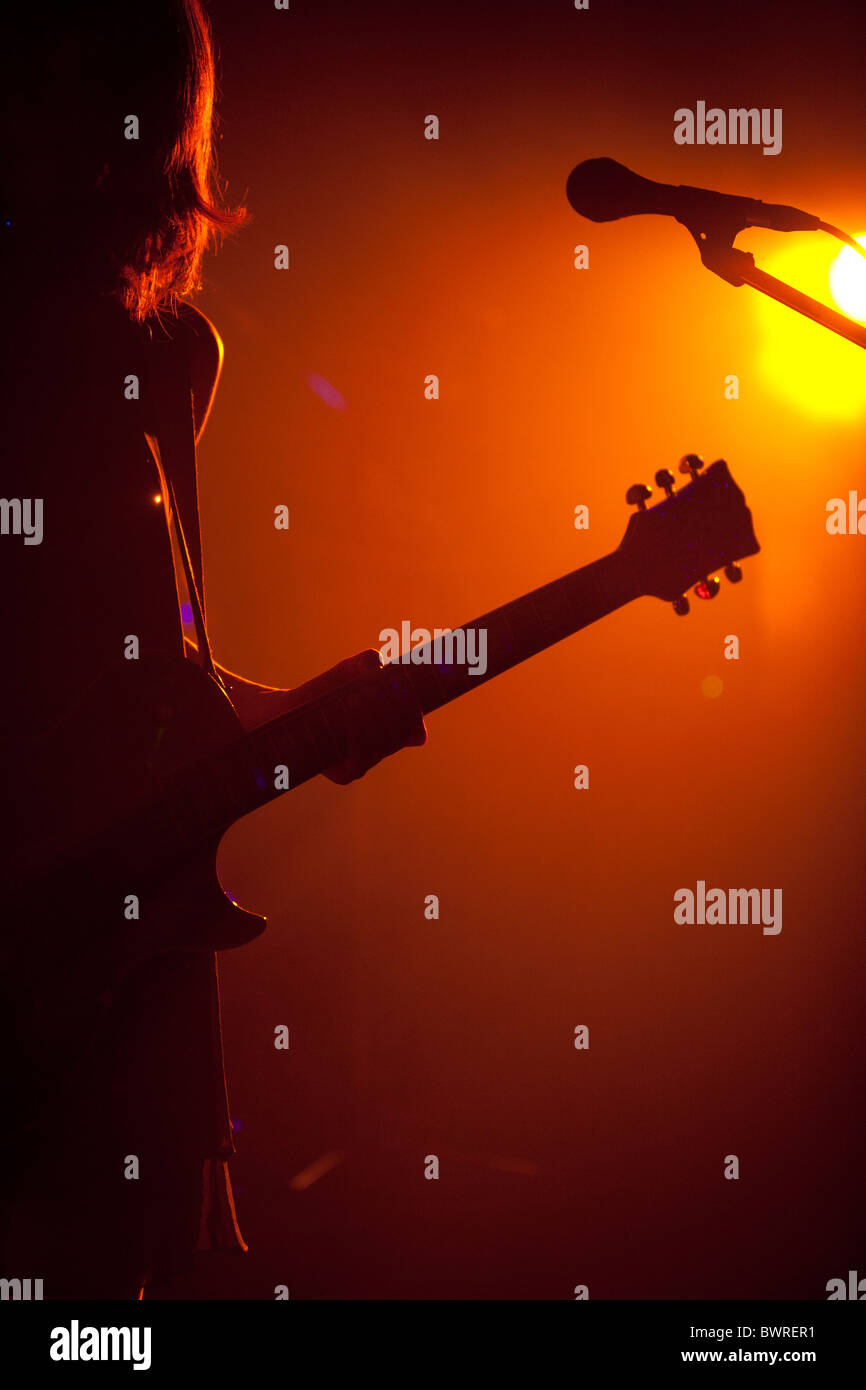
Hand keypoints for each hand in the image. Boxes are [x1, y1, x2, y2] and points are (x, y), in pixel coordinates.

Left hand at [319, 649, 426, 783]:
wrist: (288, 714)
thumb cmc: (326, 690)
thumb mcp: (349, 671)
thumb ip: (369, 662)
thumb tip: (383, 666)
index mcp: (390, 730)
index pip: (413, 730)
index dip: (413, 713)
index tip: (403, 690)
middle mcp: (380, 750)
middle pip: (398, 737)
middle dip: (390, 712)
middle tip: (374, 687)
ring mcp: (365, 765)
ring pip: (380, 748)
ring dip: (372, 720)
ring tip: (358, 695)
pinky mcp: (345, 775)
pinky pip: (359, 761)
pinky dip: (357, 735)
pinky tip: (351, 712)